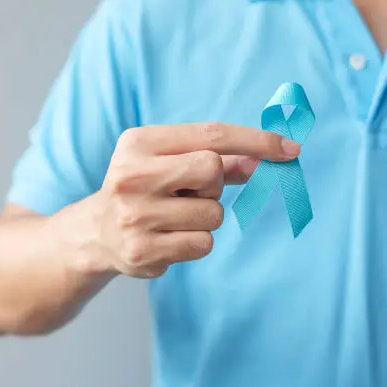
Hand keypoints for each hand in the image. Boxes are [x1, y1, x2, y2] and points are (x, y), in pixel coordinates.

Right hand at [91, 122, 300, 277]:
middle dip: (213, 183)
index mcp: (137, 144)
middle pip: (212, 169)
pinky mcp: (143, 251)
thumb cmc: (143, 188)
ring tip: (174, 217)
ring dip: (205, 216)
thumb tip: (267, 158)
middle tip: (189, 191)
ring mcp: (135, 216)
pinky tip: (169, 238)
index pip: (210, 135)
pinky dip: (196, 241)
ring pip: (213, 214)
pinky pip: (204, 244)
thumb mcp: (169, 162)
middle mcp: (131, 176)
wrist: (96, 233)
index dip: (256, 140)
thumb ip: (218, 158)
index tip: (289, 149)